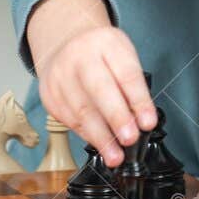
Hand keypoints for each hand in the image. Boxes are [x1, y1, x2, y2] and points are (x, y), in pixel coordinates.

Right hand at [25, 0, 156, 166]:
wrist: (66, 43)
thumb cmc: (102, 54)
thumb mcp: (122, 56)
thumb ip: (132, 86)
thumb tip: (141, 121)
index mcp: (107, 43)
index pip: (126, 73)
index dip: (139, 101)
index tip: (148, 122)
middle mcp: (81, 55)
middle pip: (99, 89)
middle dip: (117, 117)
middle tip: (130, 138)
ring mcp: (61, 74)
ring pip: (81, 110)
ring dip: (101, 137)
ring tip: (115, 154)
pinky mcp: (49, 94)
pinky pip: (69, 119)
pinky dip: (86, 135)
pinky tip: (99, 143)